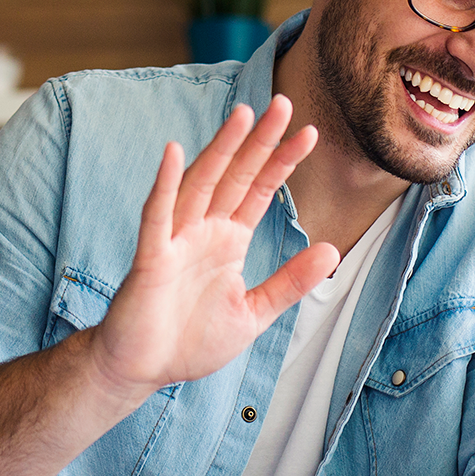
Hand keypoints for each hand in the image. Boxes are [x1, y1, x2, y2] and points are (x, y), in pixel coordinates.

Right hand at [89, 96, 338, 400]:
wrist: (141, 372)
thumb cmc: (190, 340)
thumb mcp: (254, 312)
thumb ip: (290, 282)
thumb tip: (332, 250)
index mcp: (228, 240)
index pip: (260, 190)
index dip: (283, 161)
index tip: (310, 134)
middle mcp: (203, 230)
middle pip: (236, 175)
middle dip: (259, 141)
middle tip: (284, 104)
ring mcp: (176, 240)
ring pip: (201, 183)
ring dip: (221, 149)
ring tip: (243, 114)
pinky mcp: (151, 258)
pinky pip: (158, 216)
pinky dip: (166, 184)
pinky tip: (174, 153)